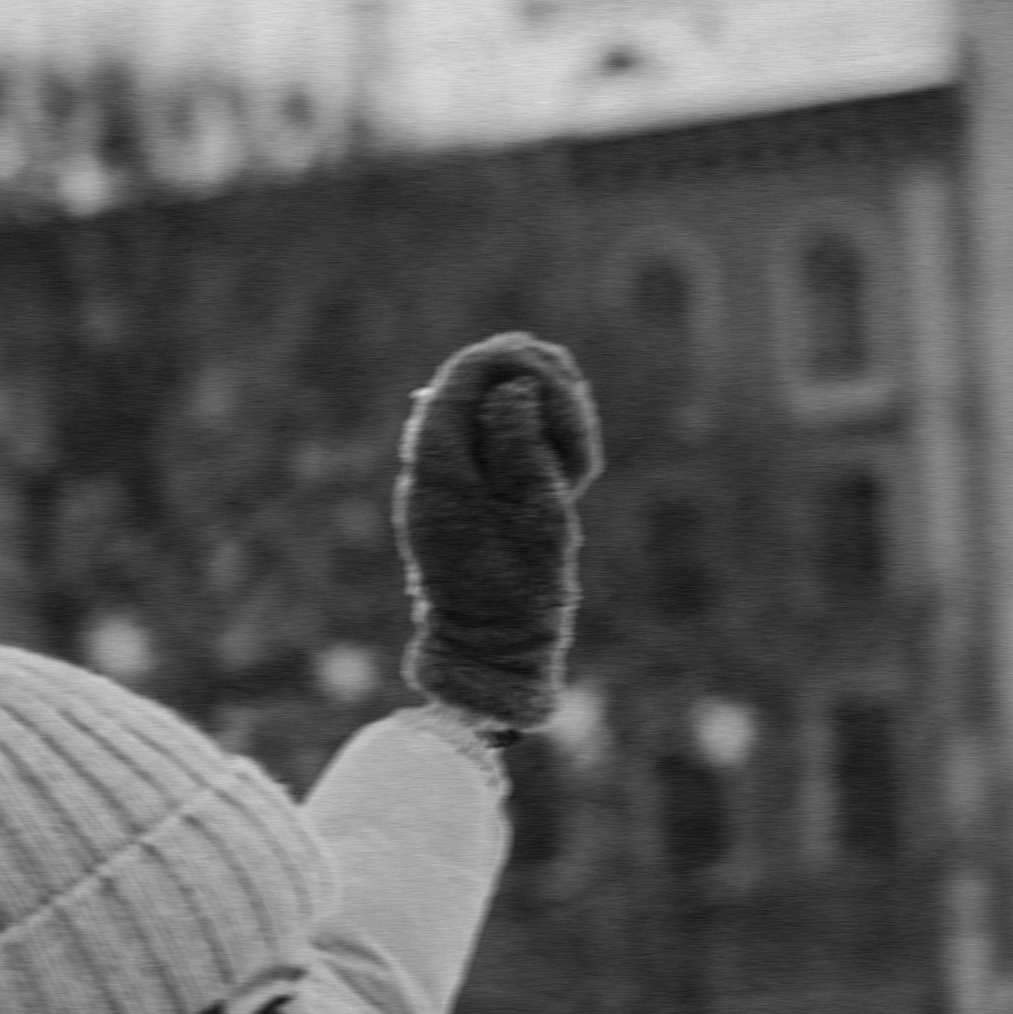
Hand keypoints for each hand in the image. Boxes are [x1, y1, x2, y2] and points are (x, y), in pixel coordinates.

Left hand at [393, 333, 600, 735]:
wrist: (493, 649)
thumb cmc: (518, 591)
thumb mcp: (534, 517)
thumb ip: (521, 446)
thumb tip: (512, 386)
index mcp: (437, 463)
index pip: (467, 373)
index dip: (521, 364)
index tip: (566, 391)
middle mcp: (433, 458)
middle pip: (486, 377)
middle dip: (543, 390)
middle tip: (579, 449)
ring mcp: (451, 469)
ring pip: (502, 400)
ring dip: (550, 416)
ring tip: (577, 469)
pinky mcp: (474, 481)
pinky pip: (507, 433)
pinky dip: (542, 439)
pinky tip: (568, 474)